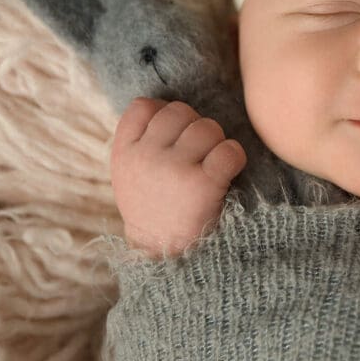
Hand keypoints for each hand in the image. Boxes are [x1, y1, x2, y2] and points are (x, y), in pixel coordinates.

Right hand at [111, 98, 247, 256]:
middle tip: (197, 154)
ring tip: (210, 165)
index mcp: (125, 152)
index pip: (144, 106)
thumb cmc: (153, 208)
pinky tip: (227, 172)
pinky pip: (229, 150)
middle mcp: (146, 156)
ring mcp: (173, 168)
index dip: (164, 114)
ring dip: (216, 143)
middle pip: (180, 111)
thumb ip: (139, 140)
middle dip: (194, 127)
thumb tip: (164, 105)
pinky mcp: (202, 184)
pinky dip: (234, 157)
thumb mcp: (130, 174)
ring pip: (208, 127)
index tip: (173, 136)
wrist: (164, 255)